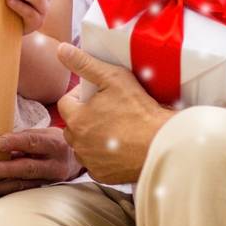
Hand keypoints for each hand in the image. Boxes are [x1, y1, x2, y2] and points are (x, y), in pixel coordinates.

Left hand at [0, 126, 81, 196]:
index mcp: (55, 145)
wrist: (76, 162)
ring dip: (0, 186)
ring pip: (23, 184)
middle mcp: (54, 165)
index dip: (15, 142)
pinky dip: (3, 192)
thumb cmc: (53, 143)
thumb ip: (25, 137)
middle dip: (7, 170)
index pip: (33, 142)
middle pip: (29, 168)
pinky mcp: (42, 191)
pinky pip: (21, 192)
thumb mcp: (45, 134)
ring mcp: (49, 181)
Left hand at [54, 44, 174, 183]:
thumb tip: (61, 49)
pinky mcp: (102, 176)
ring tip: (115, 129)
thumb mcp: (114, 78)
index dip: (80, 96)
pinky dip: (102, 156)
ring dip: (92, 137)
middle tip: (108, 111)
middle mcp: (78, 143)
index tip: (98, 95)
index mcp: (77, 119)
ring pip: (82, 145)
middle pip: (72, 125)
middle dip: (84, 117)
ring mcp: (90, 161)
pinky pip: (95, 163)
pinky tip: (119, 147)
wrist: (163, 143)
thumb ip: (85, 64)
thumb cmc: (140, 110)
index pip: (66, 102)